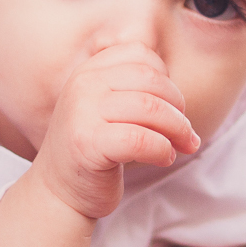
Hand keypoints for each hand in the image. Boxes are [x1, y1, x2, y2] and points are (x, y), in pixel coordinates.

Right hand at [32, 42, 200, 218]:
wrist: (60, 192)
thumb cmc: (97, 149)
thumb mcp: (111, 108)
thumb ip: (138, 89)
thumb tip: (182, 100)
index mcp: (89, 70)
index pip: (142, 54)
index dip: (166, 80)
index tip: (171, 107)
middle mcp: (82, 84)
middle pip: (152, 80)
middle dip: (179, 108)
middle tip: (185, 133)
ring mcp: (81, 112)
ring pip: (151, 108)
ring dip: (177, 130)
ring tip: (180, 146)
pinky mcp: (87, 143)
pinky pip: (141, 139)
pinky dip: (163, 150)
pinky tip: (164, 159)